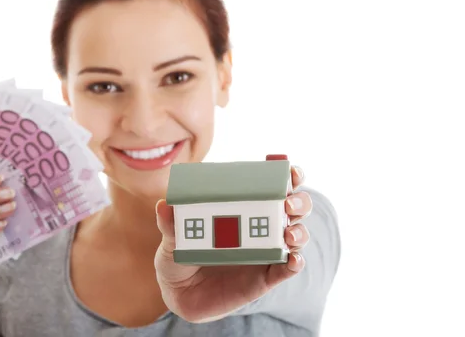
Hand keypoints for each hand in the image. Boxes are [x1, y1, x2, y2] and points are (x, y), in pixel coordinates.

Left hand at [154, 164, 311, 322]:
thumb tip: (165, 204)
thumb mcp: (172, 239)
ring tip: (288, 234)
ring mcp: (266, 251)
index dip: (287, 175)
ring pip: (297, 236)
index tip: (288, 169)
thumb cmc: (179, 255)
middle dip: (299, 201)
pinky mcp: (266, 277)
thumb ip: (171, 224)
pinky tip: (292, 260)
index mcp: (242, 207)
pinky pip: (288, 269)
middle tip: (288, 203)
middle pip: (295, 208)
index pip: (273, 185)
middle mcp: (261, 226)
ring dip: (299, 232)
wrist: (179, 294)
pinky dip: (295, 263)